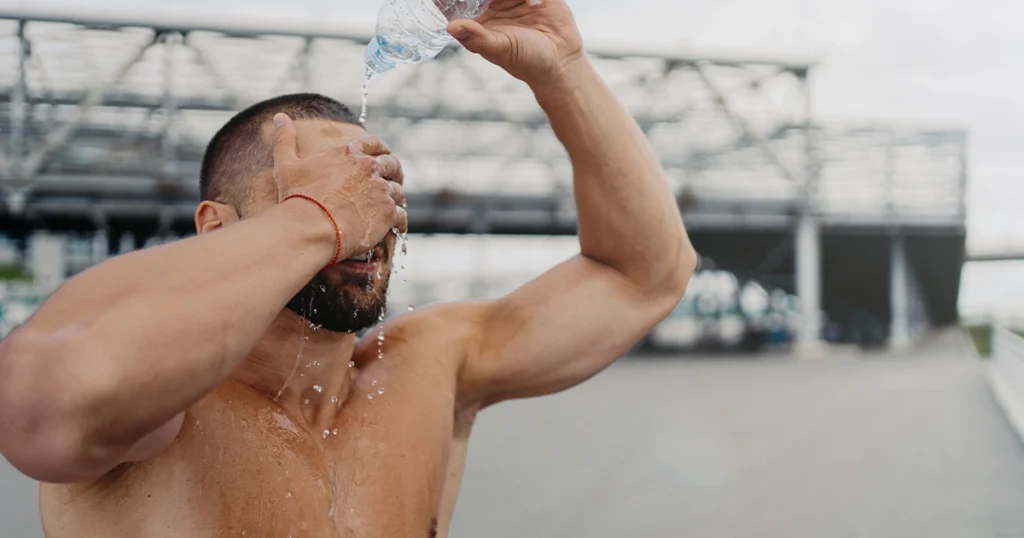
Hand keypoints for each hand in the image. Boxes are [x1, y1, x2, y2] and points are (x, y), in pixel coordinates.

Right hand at [271, 113, 407, 260]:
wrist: (310, 226)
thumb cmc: (297, 197)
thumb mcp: (286, 165)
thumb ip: (285, 140)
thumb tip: (280, 117)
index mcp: (349, 153)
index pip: (374, 143)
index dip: (381, 149)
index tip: (385, 156)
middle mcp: (369, 168)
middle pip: (392, 165)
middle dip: (394, 172)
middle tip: (394, 181)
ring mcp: (381, 190)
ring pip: (398, 191)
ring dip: (396, 198)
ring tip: (392, 206)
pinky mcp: (388, 213)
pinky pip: (401, 215)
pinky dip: (400, 221)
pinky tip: (397, 228)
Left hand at [447, 0, 583, 86]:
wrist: (561, 63)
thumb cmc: (526, 61)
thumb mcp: (499, 50)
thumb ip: (476, 38)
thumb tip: (451, 27)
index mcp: (482, 18)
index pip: (468, 0)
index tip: (472, 1)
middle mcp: (498, 4)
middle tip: (496, 2)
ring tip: (524, 3)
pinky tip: (535, 4)